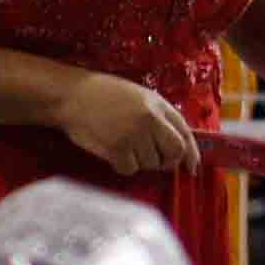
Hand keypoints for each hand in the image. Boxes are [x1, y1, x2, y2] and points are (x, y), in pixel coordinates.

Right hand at [56, 71, 202, 179]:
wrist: (72, 95)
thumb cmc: (104, 95)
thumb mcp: (141, 97)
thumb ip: (160, 117)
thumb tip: (177, 145)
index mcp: (159, 106)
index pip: (186, 134)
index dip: (192, 154)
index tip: (192, 167)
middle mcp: (151, 120)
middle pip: (174, 152)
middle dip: (167, 162)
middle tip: (156, 162)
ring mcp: (134, 134)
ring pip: (150, 163)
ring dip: (140, 162)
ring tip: (124, 146)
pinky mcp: (117, 148)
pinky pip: (129, 169)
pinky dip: (123, 166)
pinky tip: (114, 153)